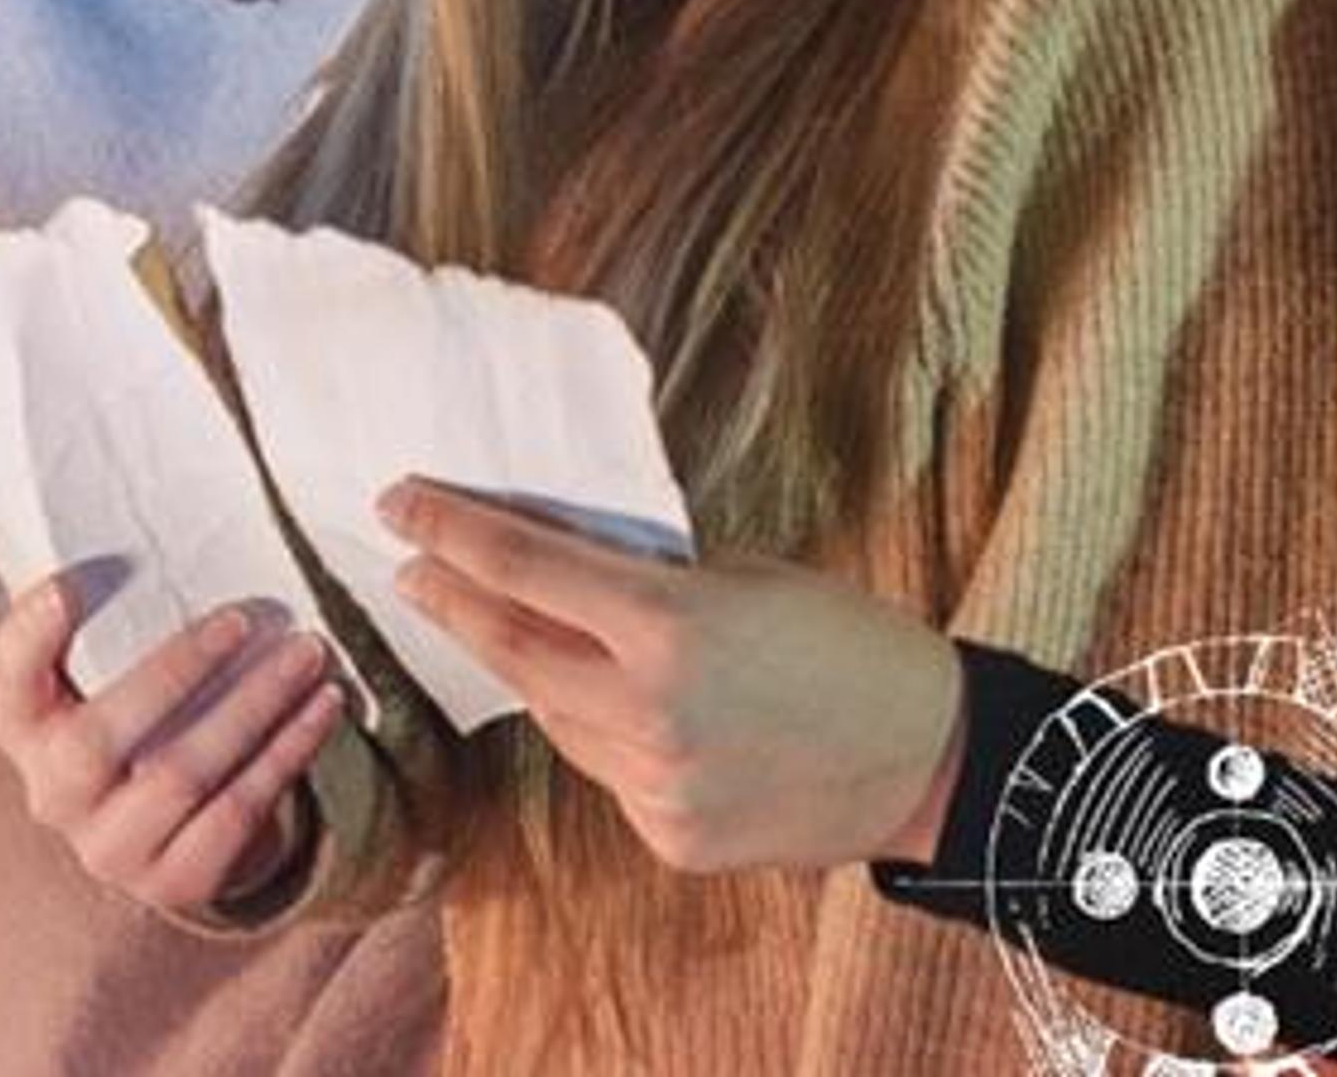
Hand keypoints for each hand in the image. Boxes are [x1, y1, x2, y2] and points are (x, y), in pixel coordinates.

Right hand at [0, 570, 344, 913]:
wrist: (158, 834)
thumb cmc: (132, 718)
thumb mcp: (98, 675)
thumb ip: (108, 619)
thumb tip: (167, 523)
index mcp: (22, 727)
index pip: (7, 676)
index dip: (30, 635)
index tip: (68, 586)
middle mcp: (51, 795)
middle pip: (100, 739)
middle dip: (178, 671)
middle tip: (245, 617)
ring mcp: (109, 850)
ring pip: (182, 775)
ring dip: (255, 709)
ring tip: (307, 655)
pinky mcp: (173, 882)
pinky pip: (237, 813)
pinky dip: (287, 755)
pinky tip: (323, 710)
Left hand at [380, 476, 963, 872]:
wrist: (935, 758)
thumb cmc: (846, 642)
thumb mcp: (740, 577)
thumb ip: (642, 577)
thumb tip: (551, 560)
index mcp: (670, 626)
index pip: (523, 568)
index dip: (451, 530)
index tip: (400, 500)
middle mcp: (648, 713)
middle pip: (511, 648)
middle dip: (450, 600)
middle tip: (409, 564)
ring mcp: (656, 787)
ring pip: (554, 715)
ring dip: (529, 667)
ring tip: (512, 625)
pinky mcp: (669, 836)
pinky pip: (605, 770)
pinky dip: (599, 730)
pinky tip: (622, 707)